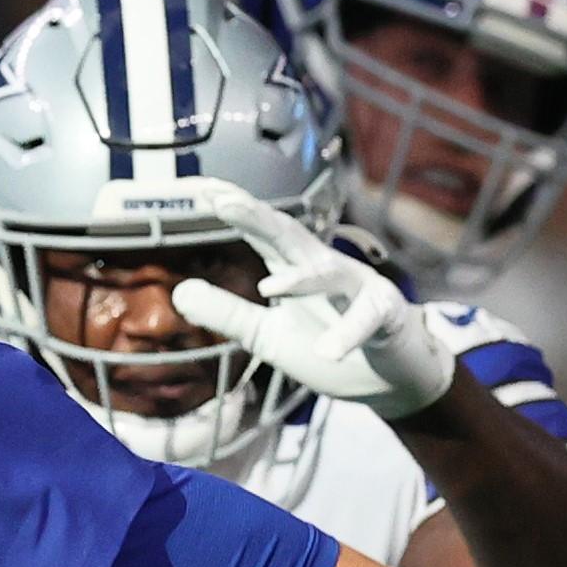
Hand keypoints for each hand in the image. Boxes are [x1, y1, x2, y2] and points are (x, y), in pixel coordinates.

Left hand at [167, 179, 455, 420]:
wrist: (386, 377)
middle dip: (257, 218)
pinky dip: (348, 334)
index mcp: (294, 269)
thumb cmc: (326, 343)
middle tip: (223, 201)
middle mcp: (324, 268)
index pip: (261, 233)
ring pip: (328, 274)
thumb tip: (179, 293)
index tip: (201, 189)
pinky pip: (367, 319)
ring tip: (269, 288)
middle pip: (288, 236)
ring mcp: (357, 288)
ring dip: (301, 279)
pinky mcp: (386, 315)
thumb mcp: (266, 335)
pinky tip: (328, 351)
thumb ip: (228, 313)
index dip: (234, 211)